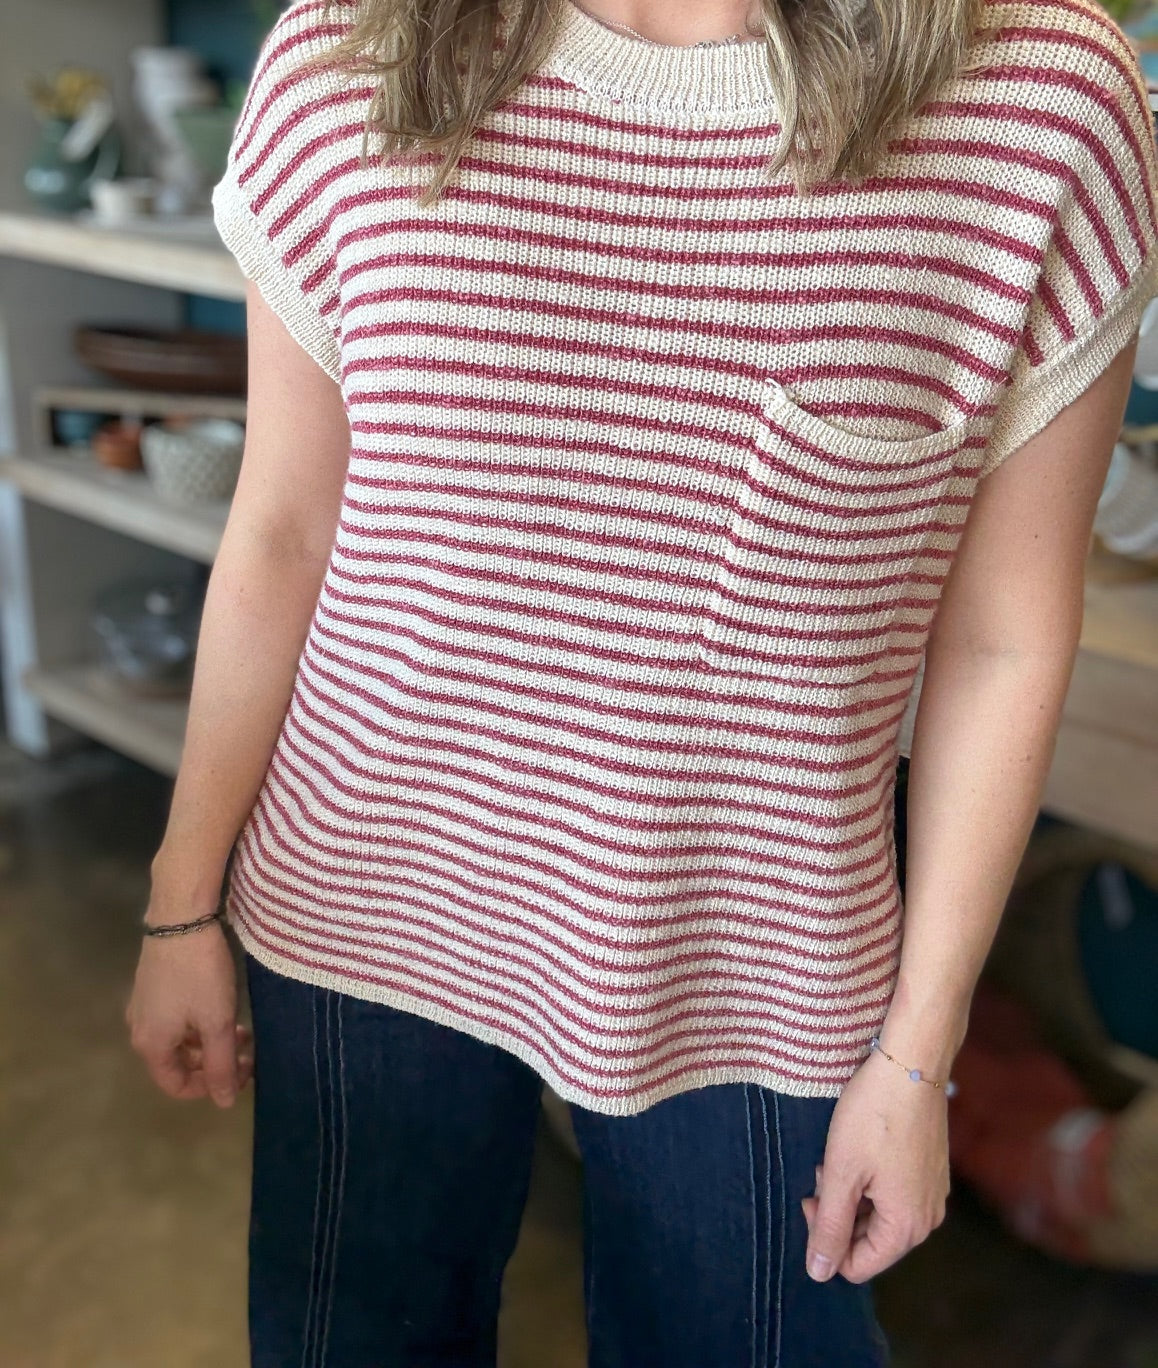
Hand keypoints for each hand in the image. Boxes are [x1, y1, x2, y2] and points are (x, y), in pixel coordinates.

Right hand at [126, 920, 252, 1106]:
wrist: (181, 917)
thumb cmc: (200, 974)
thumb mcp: (216, 1023)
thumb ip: (221, 1066)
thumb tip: (223, 1104)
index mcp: (151, 1046)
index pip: (176, 1086)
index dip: (210, 1087)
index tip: (241, 1073)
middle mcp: (139, 1030)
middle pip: (178, 1063)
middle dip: (215, 1062)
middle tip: (247, 1050)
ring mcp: (143, 1006)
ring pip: (179, 1039)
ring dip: (210, 1041)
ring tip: (241, 1030)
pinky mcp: (151, 985)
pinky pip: (176, 1019)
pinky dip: (199, 1023)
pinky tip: (221, 1009)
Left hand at [800, 1046, 949, 1282]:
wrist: (911, 1064)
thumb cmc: (873, 1116)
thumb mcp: (841, 1173)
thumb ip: (830, 1227)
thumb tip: (818, 1274)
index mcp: (907, 1227)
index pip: (857, 1266)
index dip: (825, 1239)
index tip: (811, 1196)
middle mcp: (927, 1219)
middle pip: (869, 1241)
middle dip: (838, 1213)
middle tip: (822, 1173)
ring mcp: (933, 1194)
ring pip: (879, 1216)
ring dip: (851, 1195)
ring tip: (837, 1158)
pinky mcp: (931, 1172)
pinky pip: (894, 1194)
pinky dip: (870, 1181)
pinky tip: (857, 1151)